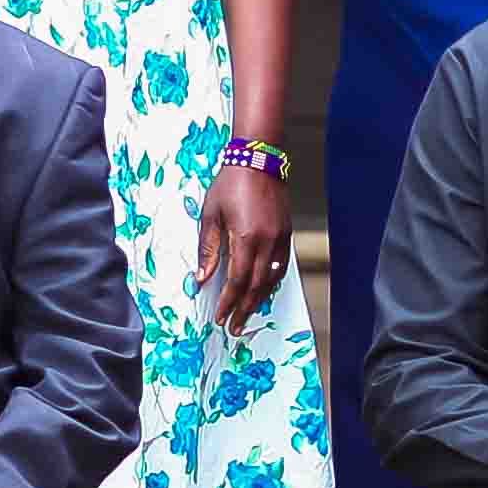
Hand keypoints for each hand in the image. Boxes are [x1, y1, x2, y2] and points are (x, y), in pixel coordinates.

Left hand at [194, 151, 290, 330]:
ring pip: (271, 279)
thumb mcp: (211, 215)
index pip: (236, 280)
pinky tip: (263, 290)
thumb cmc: (230, 184)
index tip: (220, 316)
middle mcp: (266, 242)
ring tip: (247, 314)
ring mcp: (280, 239)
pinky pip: (281, 266)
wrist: (258, 160)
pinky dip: (271, 282)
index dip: (228, 302)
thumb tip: (201, 278)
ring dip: (258, 300)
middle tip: (234, 327)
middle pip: (255, 286)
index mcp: (245, 238)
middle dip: (243, 309)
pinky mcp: (286, 234)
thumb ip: (208, 249)